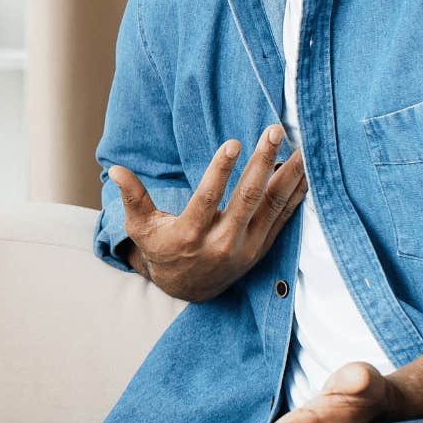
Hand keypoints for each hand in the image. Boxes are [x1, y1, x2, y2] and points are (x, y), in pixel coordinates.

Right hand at [109, 125, 305, 301]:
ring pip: (272, 206)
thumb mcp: (141, 228)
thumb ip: (132, 198)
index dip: (221, 170)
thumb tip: (115, 169)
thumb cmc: (163, 250)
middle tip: (273, 132)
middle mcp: (223, 244)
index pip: (208, 199)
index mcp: (191, 236)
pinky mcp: (263, 247)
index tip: (233, 143)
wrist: (189, 290)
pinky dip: (297, 194)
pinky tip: (307, 172)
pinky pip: (284, 218)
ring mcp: (247, 247)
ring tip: (303, 147)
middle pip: (248, 199)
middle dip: (263, 162)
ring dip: (289, 175)